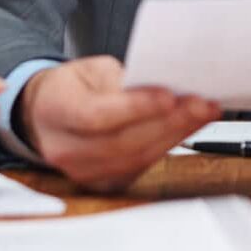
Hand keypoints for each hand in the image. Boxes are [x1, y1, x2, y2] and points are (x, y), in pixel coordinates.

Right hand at [18, 56, 220, 192]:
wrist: (46, 114)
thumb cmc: (71, 87)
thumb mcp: (90, 68)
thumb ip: (120, 78)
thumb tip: (162, 86)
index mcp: (55, 111)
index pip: (96, 117)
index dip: (135, 108)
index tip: (169, 95)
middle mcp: (66, 150)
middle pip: (123, 142)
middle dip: (168, 121)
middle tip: (201, 103)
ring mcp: (84, 172)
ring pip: (137, 158)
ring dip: (176, 134)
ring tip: (204, 112)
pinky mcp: (105, 182)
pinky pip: (142, 166)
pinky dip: (169, 145)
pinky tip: (189, 127)